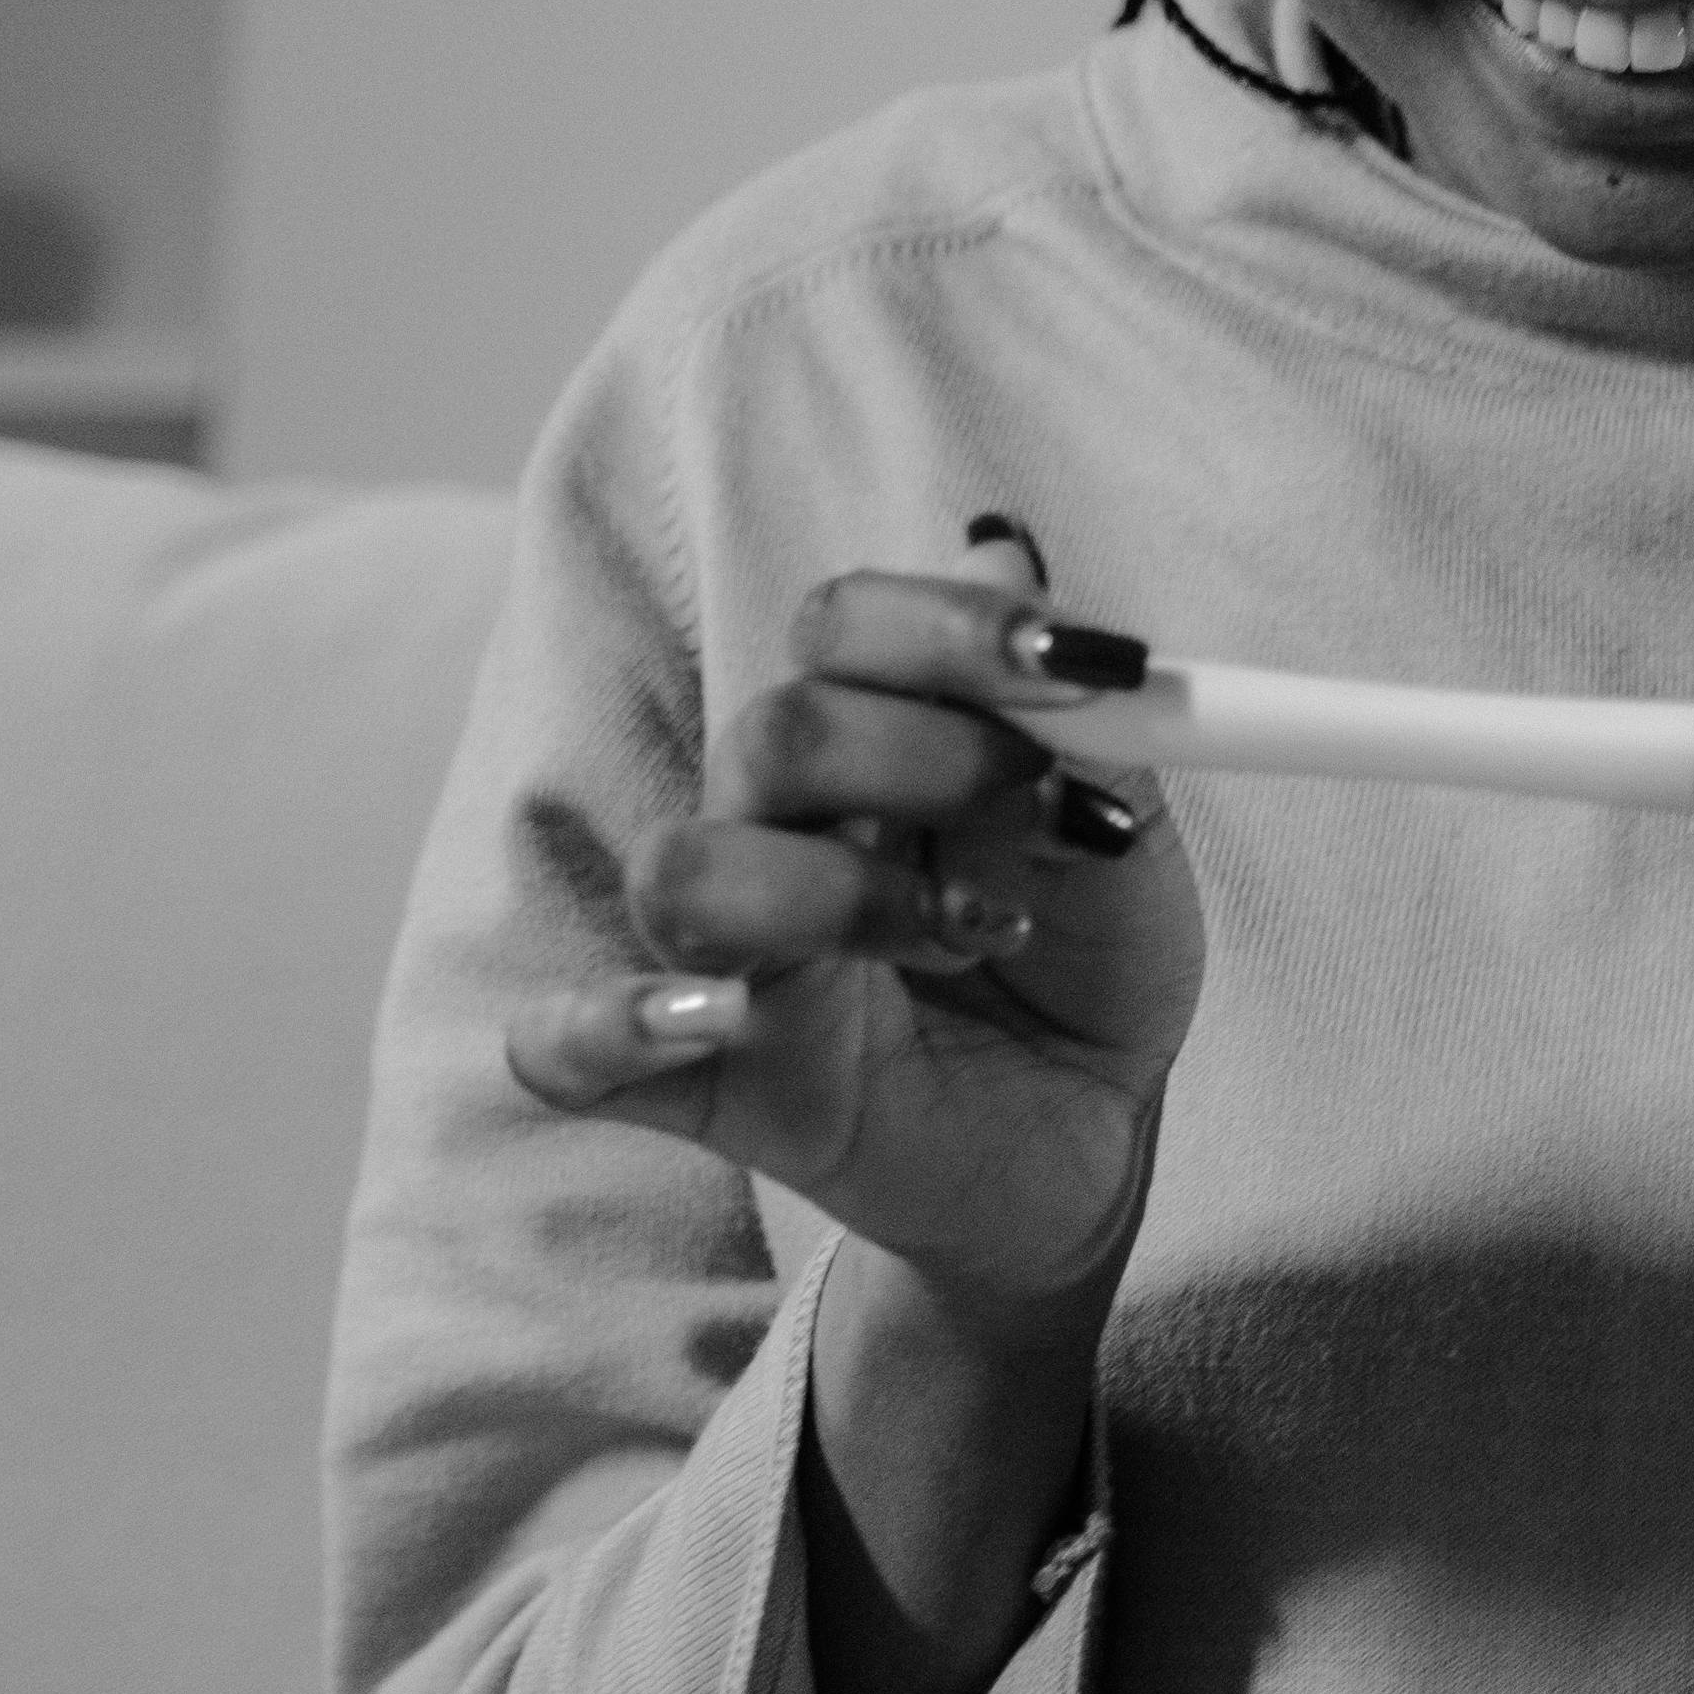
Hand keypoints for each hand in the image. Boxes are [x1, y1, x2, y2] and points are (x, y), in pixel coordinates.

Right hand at [507, 532, 1208, 1318]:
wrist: (1092, 1146)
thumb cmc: (1089, 970)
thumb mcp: (1124, 837)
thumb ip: (1073, 713)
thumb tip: (1002, 547)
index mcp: (874, 742)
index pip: (845, 629)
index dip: (952, 627)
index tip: (1084, 664)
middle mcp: (781, 829)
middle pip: (776, 735)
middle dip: (928, 758)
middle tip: (1054, 816)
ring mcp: (729, 958)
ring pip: (689, 872)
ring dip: (835, 897)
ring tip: (968, 936)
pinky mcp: (702, 1087)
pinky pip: (569, 1047)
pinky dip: (612, 1024)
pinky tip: (716, 1019)